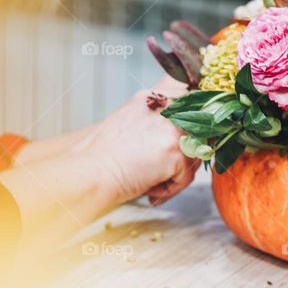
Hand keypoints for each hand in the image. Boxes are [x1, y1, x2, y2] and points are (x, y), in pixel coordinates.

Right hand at [75, 76, 198, 205]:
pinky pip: (186, 177)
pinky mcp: (176, 151)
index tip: (182, 144)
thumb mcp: (128, 126)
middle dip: (185, 155)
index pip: (190, 104)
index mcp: (151, 98)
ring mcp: (172, 128)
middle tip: (162, 170)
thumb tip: (176, 139)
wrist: (89, 173)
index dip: (191, 127)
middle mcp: (165, 107)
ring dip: (175, 174)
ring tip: (148, 181)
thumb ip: (154, 124)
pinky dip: (170, 189)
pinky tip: (148, 188)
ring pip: (193, 156)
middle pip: (198, 130)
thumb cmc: (100, 158)